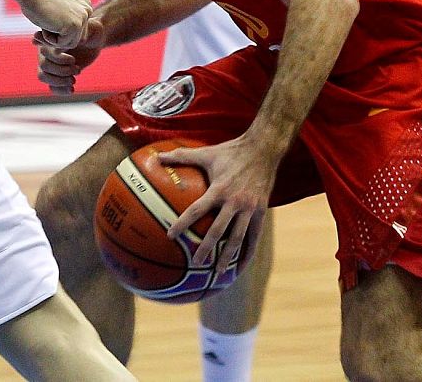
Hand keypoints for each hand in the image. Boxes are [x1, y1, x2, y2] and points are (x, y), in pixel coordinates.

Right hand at [21, 0, 91, 50]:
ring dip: (52, 41)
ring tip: (39, 31)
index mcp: (84, 5)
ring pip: (69, 43)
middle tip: (37, 35)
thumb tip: (61, 51)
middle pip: (75, 38)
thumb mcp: (56, 13)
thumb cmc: (36, 1)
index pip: (76, 31)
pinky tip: (43, 27)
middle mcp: (87, 10)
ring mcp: (83, 17)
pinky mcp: (75, 25)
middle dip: (56, 40)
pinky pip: (62, 44)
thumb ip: (63, 25)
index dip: (59, 34)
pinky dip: (49, 40)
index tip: (44, 29)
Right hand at [35, 15, 107, 93]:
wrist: (94, 42)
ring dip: (58, 81)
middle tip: (77, 69)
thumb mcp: (88, 30)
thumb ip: (74, 35)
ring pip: (43, 76)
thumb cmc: (92, 32)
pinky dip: (59, 90)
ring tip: (73, 80)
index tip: (73, 59)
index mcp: (51, 38)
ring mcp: (49, 63)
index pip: (45, 52)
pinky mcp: (56, 74)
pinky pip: (50, 86)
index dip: (58, 59)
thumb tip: (60, 43)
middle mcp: (46, 51)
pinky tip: (72, 90)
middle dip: (61, 71)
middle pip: (43, 66)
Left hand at [160, 136, 276, 276]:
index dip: (183, 223)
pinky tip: (240, 266)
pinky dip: (247, 253)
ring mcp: (250, 208)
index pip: (197, 210)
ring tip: (218, 273)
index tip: (170, 236)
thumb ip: (181, 155)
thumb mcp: (207, 152)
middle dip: (206, 248)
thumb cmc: (232, 151)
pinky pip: (254, 236)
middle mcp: (235, 201)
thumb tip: (157, 157)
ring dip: (228, 257)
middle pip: (218, 230)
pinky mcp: (262, 211)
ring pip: (238, 238)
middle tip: (196, 263)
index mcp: (219, 189)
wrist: (264, 148)